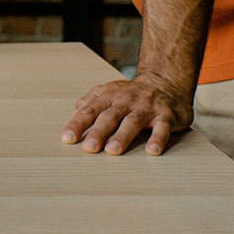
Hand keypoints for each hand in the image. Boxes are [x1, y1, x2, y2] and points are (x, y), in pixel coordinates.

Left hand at [60, 72, 191, 155]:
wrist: (165, 82)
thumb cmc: (132, 94)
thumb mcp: (109, 92)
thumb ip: (91, 102)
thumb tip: (75, 112)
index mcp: (109, 97)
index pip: (90, 111)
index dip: (78, 124)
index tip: (67, 139)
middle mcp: (126, 101)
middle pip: (109, 117)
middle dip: (98, 132)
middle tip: (89, 148)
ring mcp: (146, 108)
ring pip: (132, 122)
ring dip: (122, 136)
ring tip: (113, 151)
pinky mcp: (166, 116)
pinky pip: (162, 128)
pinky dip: (158, 139)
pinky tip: (152, 151)